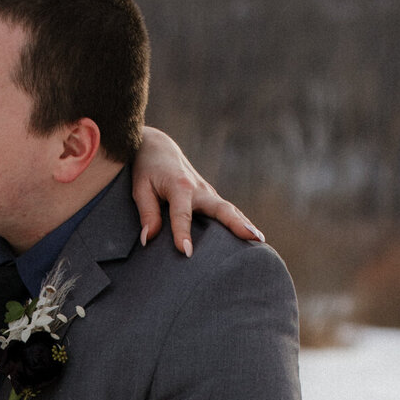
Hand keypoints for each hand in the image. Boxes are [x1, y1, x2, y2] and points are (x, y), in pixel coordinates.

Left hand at [132, 126, 263, 257]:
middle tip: (252, 239)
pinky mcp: (210, 197)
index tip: (186, 253)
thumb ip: (147, 213)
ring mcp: (208, 193)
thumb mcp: (140, 188)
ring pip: (229, 211)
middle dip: (236, 224)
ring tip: (260, 242)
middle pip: (221, 209)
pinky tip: (251, 238)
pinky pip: (226, 212)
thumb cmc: (147, 168)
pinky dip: (239, 223)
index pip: (181, 214)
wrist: (158, 147)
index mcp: (179, 186)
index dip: (183, 233)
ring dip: (244, 225)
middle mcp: (199, 189)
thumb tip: (148, 239)